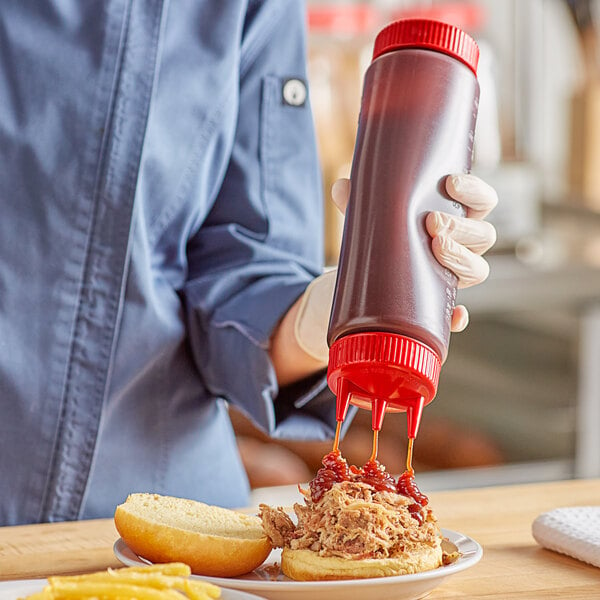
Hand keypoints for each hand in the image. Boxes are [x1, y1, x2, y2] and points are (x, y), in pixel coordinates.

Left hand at [332, 174, 497, 332]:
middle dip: (461, 226)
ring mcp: (453, 276)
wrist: (364, 282)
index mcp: (454, 218)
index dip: (474, 192)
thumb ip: (359, 203)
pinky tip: (455, 314)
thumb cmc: (380, 240)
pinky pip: (458, 315)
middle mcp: (462, 247)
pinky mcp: (439, 306)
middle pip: (483, 235)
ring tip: (435, 247)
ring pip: (478, 269)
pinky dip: (459, 315)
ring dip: (462, 258)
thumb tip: (341, 187)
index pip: (482, 202)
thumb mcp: (370, 219)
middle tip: (431, 221)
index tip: (450, 183)